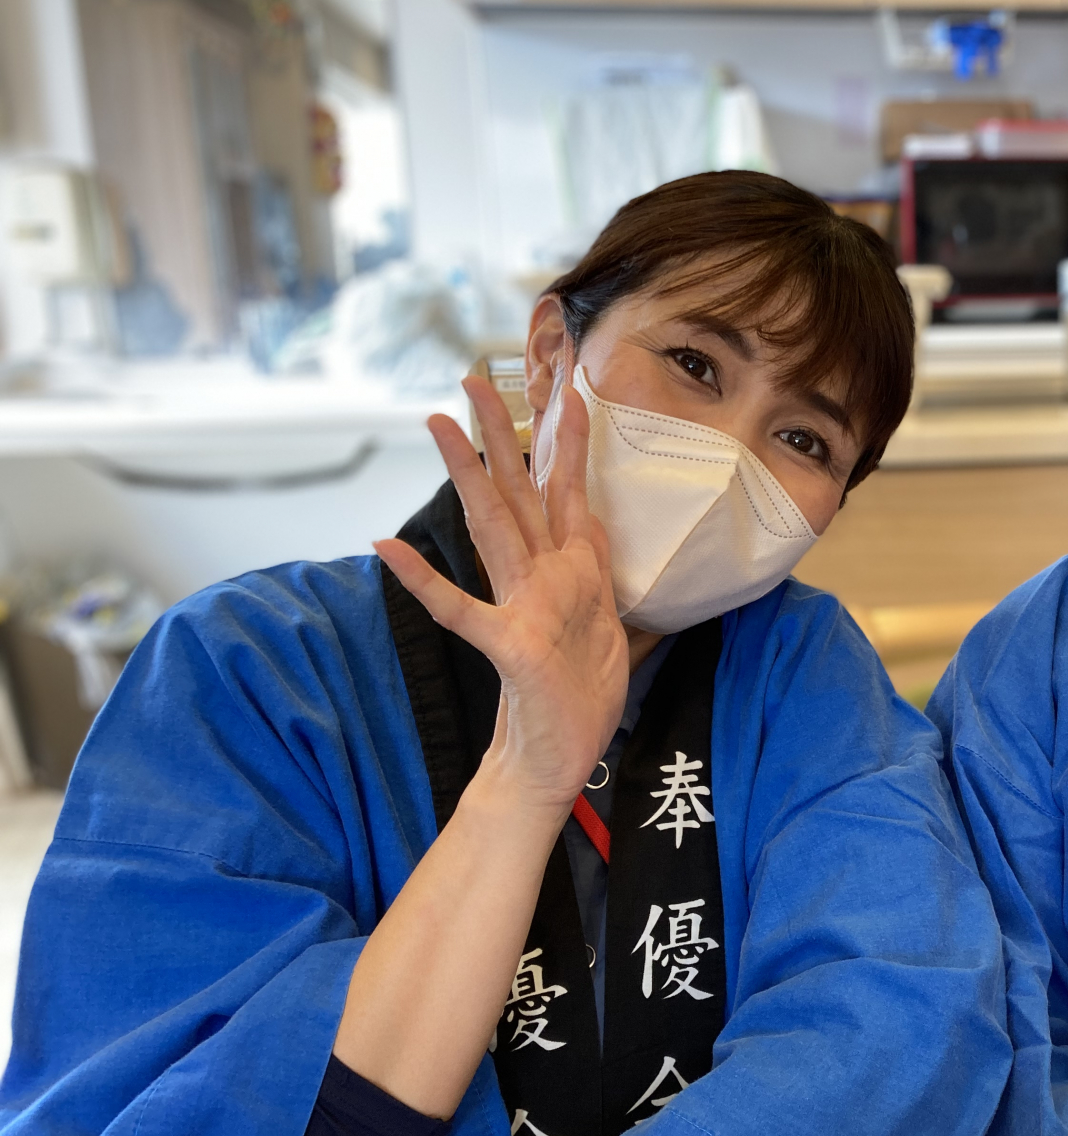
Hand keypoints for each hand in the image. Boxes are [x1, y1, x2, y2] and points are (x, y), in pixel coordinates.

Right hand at [376, 371, 627, 811]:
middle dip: (503, 431)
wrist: (559, 759)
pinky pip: (460, 609)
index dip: (569, 440)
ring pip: (491, 526)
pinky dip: (424, 580)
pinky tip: (386, 547)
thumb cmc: (581, 697)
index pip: (565, 491)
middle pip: (519, 490)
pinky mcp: (509, 644)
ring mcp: (520, 606)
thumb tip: (591, 525)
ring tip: (437, 422)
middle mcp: (539, 577)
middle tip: (477, 375)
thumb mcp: (613, 624)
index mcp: (567, 569)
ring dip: (467, 474)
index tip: (570, 387)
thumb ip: (596, 571)